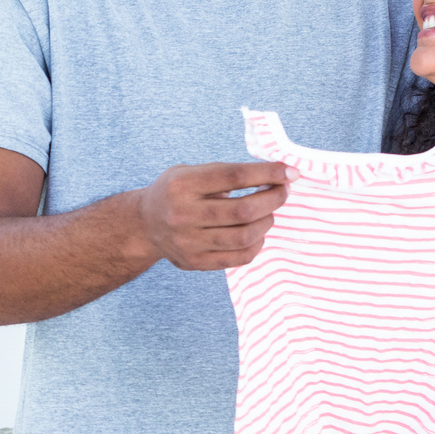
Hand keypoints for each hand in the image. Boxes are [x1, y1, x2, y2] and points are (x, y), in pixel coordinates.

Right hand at [137, 161, 288, 269]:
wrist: (144, 225)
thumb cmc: (176, 192)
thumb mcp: (190, 172)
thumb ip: (226, 174)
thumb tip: (276, 176)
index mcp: (182, 184)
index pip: (235, 176)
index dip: (268, 173)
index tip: (290, 172)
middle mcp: (183, 214)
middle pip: (243, 209)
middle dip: (273, 198)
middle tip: (283, 191)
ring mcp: (188, 242)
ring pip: (244, 235)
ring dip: (267, 222)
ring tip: (269, 213)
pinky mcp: (195, 262)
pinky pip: (238, 257)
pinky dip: (256, 244)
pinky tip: (256, 233)